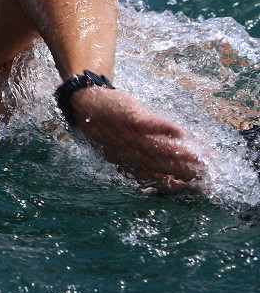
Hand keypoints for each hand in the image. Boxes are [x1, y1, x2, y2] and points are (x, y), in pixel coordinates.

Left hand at [69, 87, 204, 192]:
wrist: (85, 106)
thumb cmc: (110, 128)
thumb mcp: (125, 147)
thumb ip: (149, 158)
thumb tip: (178, 167)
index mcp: (134, 162)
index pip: (159, 176)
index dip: (178, 182)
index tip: (198, 186)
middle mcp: (133, 152)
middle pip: (162, 164)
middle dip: (185, 171)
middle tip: (207, 175)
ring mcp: (131, 135)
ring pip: (158, 148)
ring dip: (179, 154)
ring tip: (198, 159)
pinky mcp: (130, 117)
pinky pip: (148, 124)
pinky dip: (163, 128)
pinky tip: (179, 132)